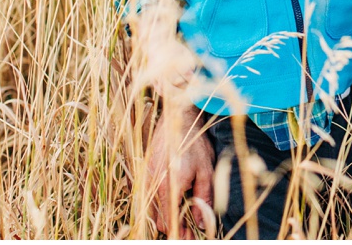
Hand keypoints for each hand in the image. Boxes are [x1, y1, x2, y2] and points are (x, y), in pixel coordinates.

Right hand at [147, 105, 214, 236]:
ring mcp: (147, 179)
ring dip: (166, 218)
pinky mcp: (145, 173)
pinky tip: (173, 203)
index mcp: (169, 187)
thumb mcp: (206, 170)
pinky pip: (149, 198)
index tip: (190, 238)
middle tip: (189, 232)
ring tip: (183, 220)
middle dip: (174, 228)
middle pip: (160, 220)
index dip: (180, 233)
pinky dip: (160, 205)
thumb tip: (200, 222)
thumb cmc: (194, 142)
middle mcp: (153, 185)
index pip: (170, 222)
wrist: (176, 118)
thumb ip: (203, 198)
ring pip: (153, 211)